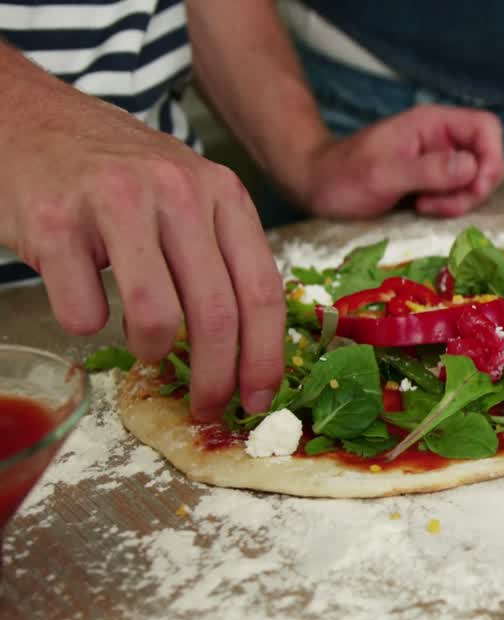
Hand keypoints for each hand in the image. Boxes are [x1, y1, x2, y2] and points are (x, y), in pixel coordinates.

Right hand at [0, 86, 284, 421]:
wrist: (28, 118)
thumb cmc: (115, 175)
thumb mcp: (187, 197)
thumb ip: (220, 257)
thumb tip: (248, 351)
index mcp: (222, 193)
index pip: (262, 290)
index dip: (265, 355)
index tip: (259, 397)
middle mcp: (177, 191)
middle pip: (216, 313)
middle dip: (215, 378)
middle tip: (205, 407)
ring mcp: (114, 202)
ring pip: (155, 316)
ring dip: (151, 352)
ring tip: (145, 350)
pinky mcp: (54, 220)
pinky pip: (83, 309)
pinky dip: (85, 323)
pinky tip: (85, 300)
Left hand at [300, 105, 503, 219]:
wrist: (317, 187)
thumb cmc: (342, 176)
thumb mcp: (382, 174)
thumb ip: (427, 170)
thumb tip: (471, 167)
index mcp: (432, 124)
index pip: (486, 127)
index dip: (492, 156)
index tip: (475, 186)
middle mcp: (441, 138)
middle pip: (488, 157)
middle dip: (475, 186)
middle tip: (442, 204)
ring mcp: (439, 160)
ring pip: (477, 180)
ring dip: (461, 200)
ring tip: (425, 207)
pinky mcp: (435, 181)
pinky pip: (461, 194)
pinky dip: (451, 207)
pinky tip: (422, 209)